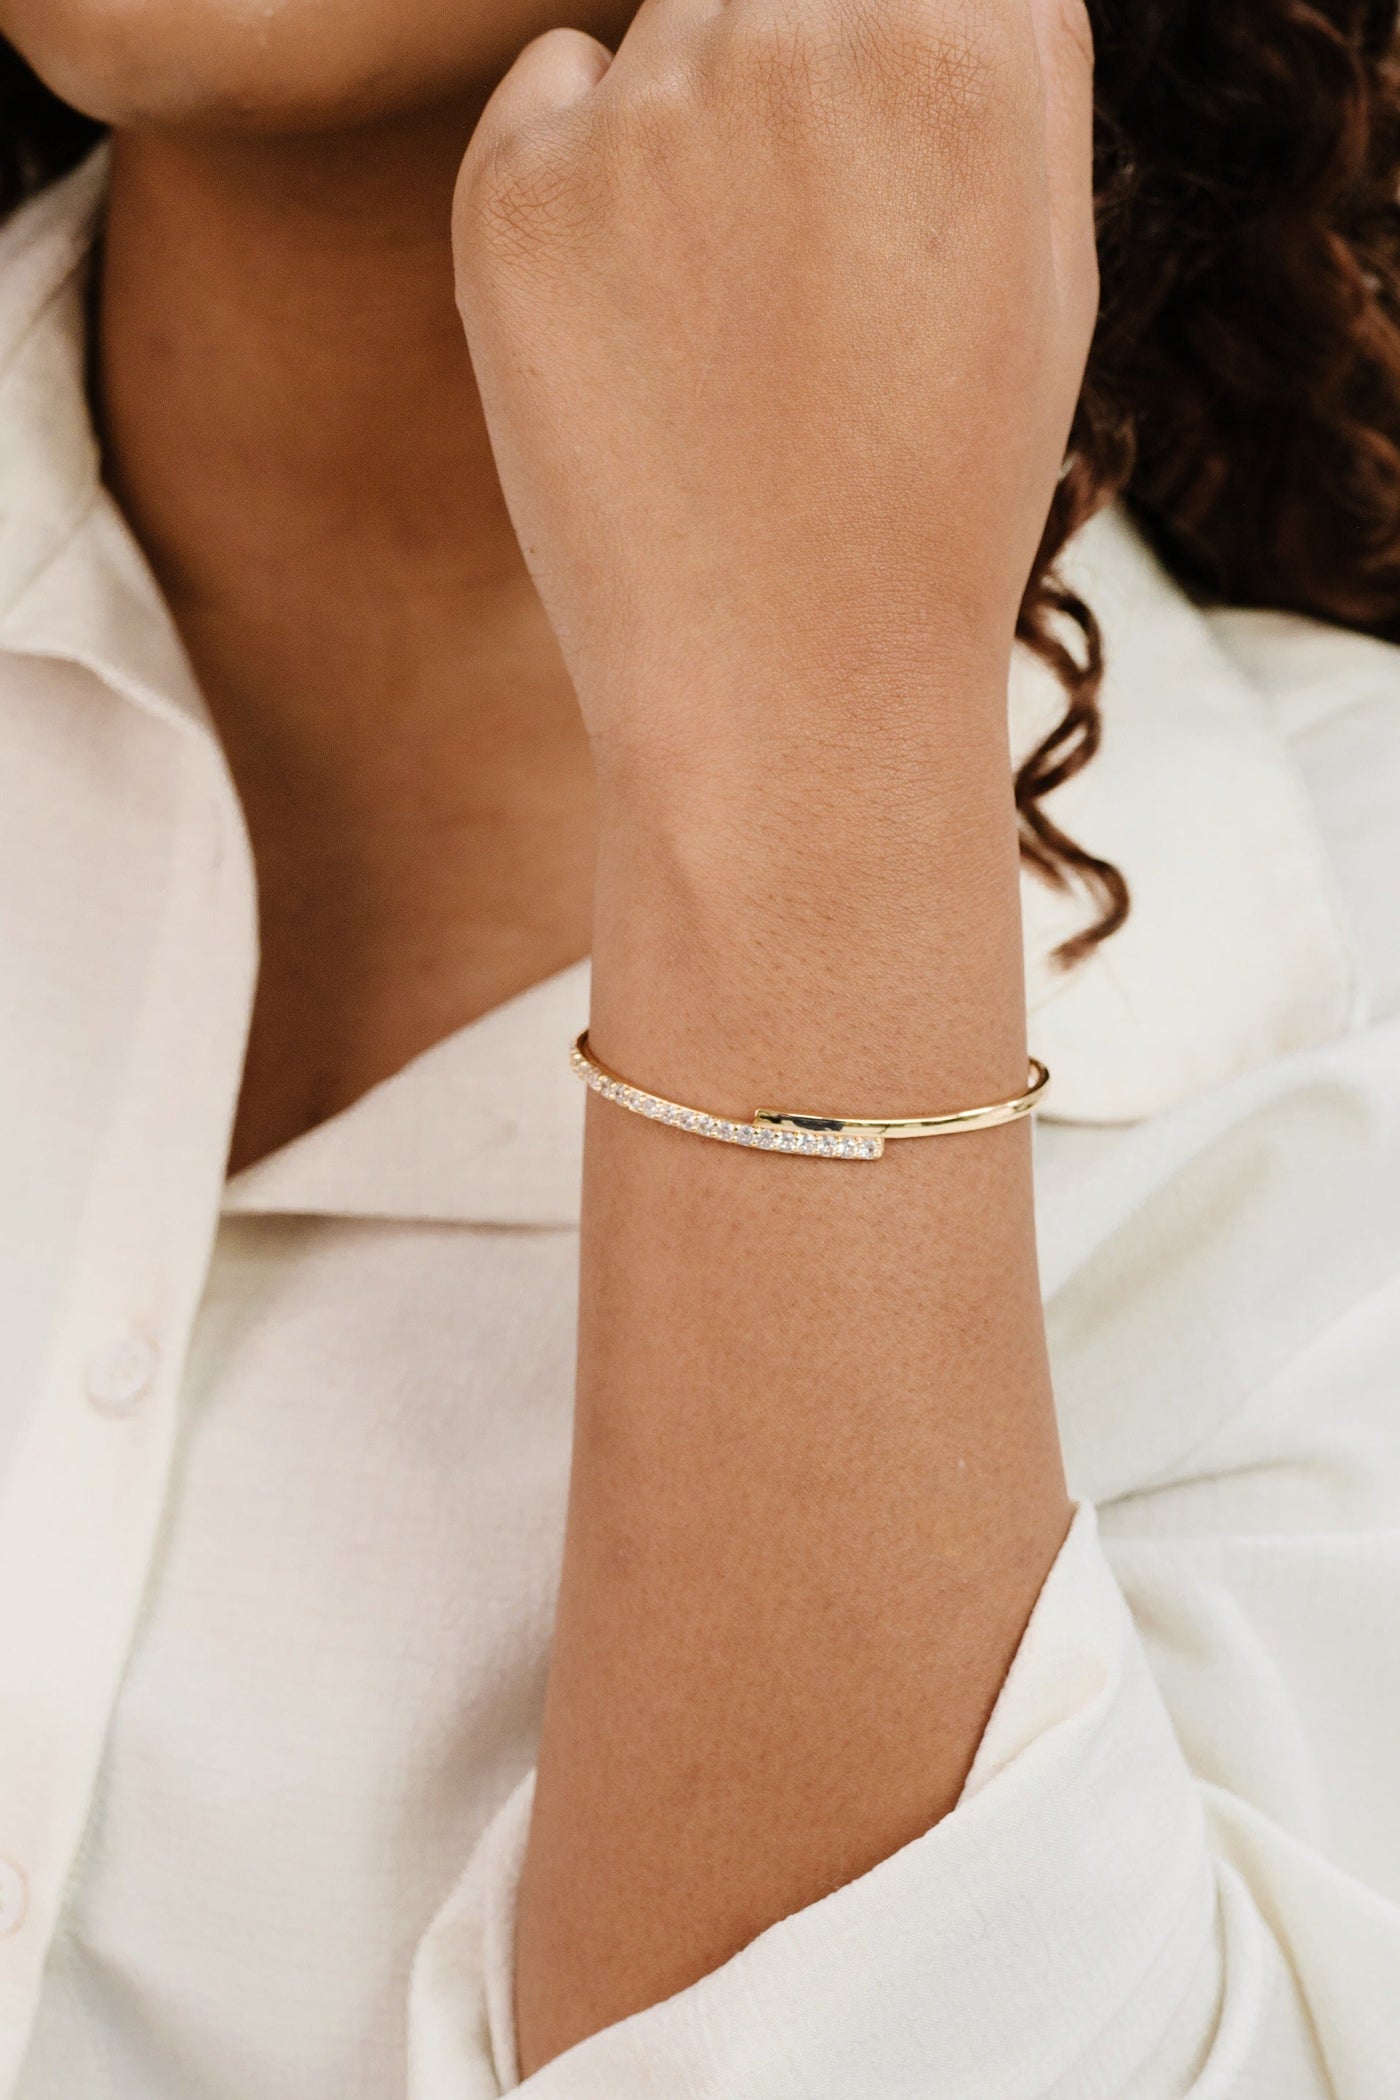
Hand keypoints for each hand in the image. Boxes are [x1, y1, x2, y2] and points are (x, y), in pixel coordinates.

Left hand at [452, 0, 1097, 822]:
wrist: (795, 687)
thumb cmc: (939, 492)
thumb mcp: (1048, 262)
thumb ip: (1008, 56)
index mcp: (959, 39)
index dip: (878, 51)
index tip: (857, 168)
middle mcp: (795, 34)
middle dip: (789, 78)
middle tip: (794, 264)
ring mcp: (641, 115)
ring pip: (665, 36)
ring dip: (690, 132)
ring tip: (727, 326)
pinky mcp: (511, 197)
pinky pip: (547, 110)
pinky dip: (580, 184)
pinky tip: (635, 334)